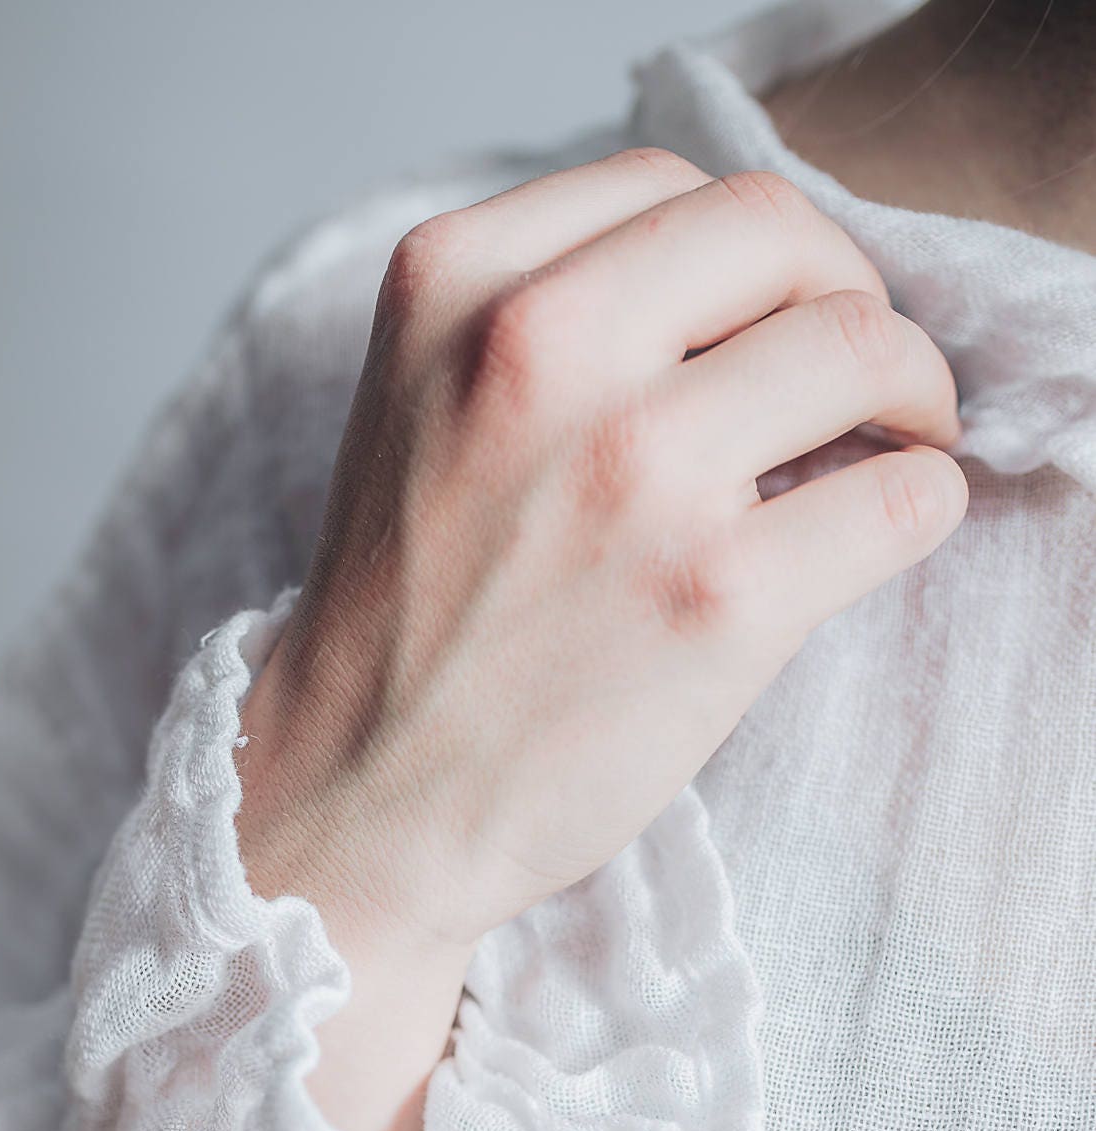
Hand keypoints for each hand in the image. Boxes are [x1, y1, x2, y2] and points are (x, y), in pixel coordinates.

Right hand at [236, 147, 965, 1130]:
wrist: (358, 796)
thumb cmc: (408, 617)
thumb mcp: (424, 402)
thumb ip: (549, 313)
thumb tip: (755, 295)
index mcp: (455, 283)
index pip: (673, 189)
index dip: (749, 256)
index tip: (769, 323)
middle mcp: (540, 351)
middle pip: (782, 236)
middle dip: (845, 296)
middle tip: (856, 377)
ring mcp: (636, 471)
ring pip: (864, 349)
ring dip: (908, 395)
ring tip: (886, 449)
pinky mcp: (718, 595)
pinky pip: (902, 498)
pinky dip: (917, 504)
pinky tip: (874, 532)